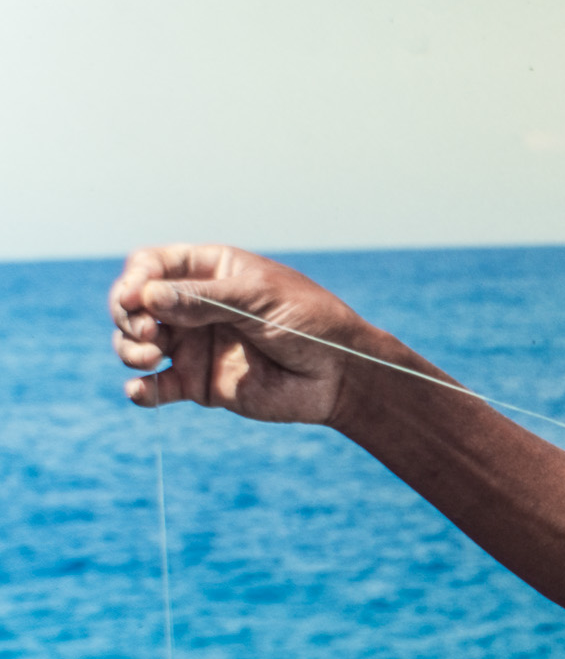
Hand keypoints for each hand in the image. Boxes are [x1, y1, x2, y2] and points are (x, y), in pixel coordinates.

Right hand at [109, 244, 371, 426]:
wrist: (341, 375)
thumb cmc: (311, 323)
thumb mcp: (259, 299)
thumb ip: (204, 299)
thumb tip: (146, 297)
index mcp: (209, 272)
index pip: (151, 266)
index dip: (134, 279)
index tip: (134, 297)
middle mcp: (193, 307)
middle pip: (135, 304)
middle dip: (128, 315)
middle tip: (147, 332)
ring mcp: (193, 345)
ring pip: (136, 343)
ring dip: (128, 348)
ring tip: (148, 355)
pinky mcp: (199, 383)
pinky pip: (158, 386)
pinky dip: (142, 390)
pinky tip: (141, 392)